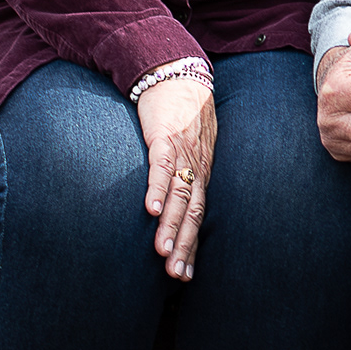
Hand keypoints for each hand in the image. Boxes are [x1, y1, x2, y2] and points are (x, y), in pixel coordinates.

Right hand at [135, 76, 216, 279]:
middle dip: (184, 245)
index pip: (199, 216)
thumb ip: (181, 174)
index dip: (192, 245)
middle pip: (193, 212)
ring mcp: (181, 153)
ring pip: (178, 195)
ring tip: (162, 252)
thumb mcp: (187, 148)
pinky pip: (161, 167)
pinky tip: (149, 210)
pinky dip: (156, 189)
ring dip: (170, 225)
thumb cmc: (181, 114)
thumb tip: (168, 204)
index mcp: (201, 173)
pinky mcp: (164, 137)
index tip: (185, 275)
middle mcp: (196, 167)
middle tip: (176, 275)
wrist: (177, 74)